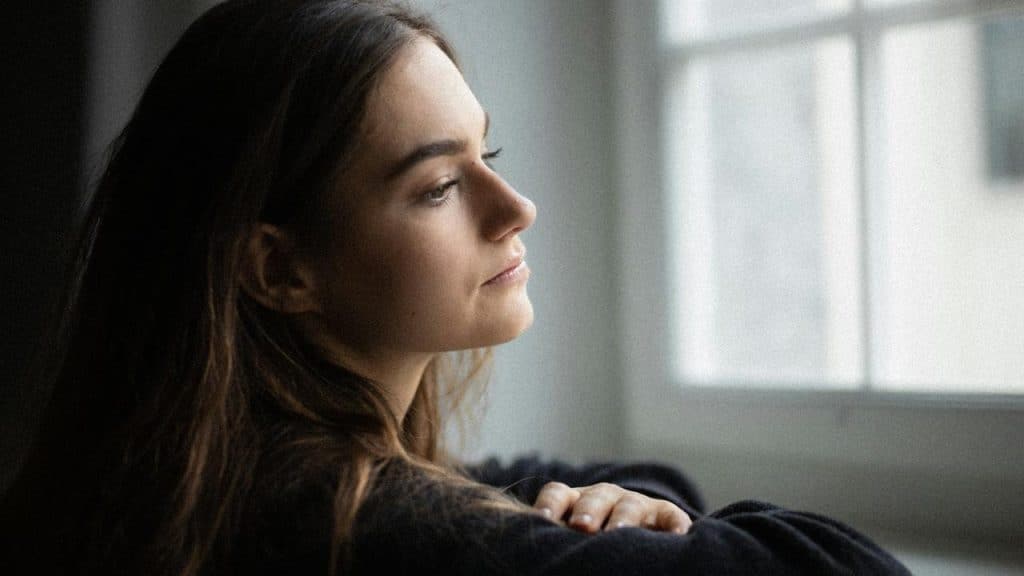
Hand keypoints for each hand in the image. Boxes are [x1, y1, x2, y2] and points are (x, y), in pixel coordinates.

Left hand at [533, 481, 691, 534]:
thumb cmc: (592, 541)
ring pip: (629, 505)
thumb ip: (559, 540)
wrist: (636, 533)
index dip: (550, 504)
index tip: (542, 520)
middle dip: (587, 510)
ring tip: (618, 532)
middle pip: (594, 497)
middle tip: (581, 527)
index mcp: (576, 501)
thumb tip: (532, 561)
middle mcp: (605, 497)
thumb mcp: (574, 537)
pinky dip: (674, 524)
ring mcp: (636, 504)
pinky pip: (671, 517)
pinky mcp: (664, 515)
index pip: (558, 493)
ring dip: (623, 517)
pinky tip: (678, 535)